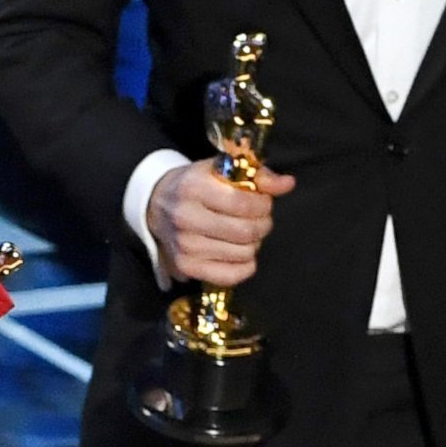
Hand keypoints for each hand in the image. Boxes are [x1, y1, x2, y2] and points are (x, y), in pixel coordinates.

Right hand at [146, 157, 298, 285]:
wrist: (157, 204)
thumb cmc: (197, 184)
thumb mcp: (222, 170)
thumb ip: (257, 176)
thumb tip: (288, 184)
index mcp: (194, 188)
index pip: (243, 204)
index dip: (264, 204)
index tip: (264, 202)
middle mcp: (186, 218)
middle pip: (246, 232)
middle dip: (263, 225)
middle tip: (260, 219)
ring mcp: (185, 246)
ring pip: (243, 254)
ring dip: (254, 244)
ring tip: (246, 233)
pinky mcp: (187, 267)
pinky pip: (232, 275)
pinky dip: (245, 265)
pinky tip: (241, 252)